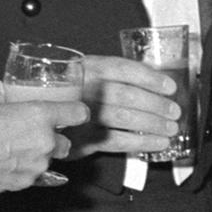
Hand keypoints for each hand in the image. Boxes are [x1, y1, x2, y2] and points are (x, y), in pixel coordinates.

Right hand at [0, 81, 87, 191]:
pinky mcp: (28, 181)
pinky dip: (25, 172)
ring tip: (17, 152)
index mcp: (40, 116)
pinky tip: (9, 165)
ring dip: (39, 157)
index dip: (77, 113)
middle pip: (65, 143)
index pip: (77, 113)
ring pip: (49, 161)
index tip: (75, 113)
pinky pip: (34, 176)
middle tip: (36, 136)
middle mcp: (46, 141)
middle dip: (54, 141)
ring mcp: (39, 164)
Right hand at [65, 55, 180, 157]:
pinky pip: (118, 141)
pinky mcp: (83, 138)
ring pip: (125, 119)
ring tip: (169, 128)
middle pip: (128, 96)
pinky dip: (141, 142)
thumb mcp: (85, 73)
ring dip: (153, 124)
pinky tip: (156, 142)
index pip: (124, 70)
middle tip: (173, 111)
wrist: (38, 112)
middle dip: (156, 105)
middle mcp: (86, 90)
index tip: (169, 86)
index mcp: (88, 69)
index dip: (151, 78)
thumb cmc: (67, 91)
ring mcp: (84, 115)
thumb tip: (153, 80)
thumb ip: (113, 75)